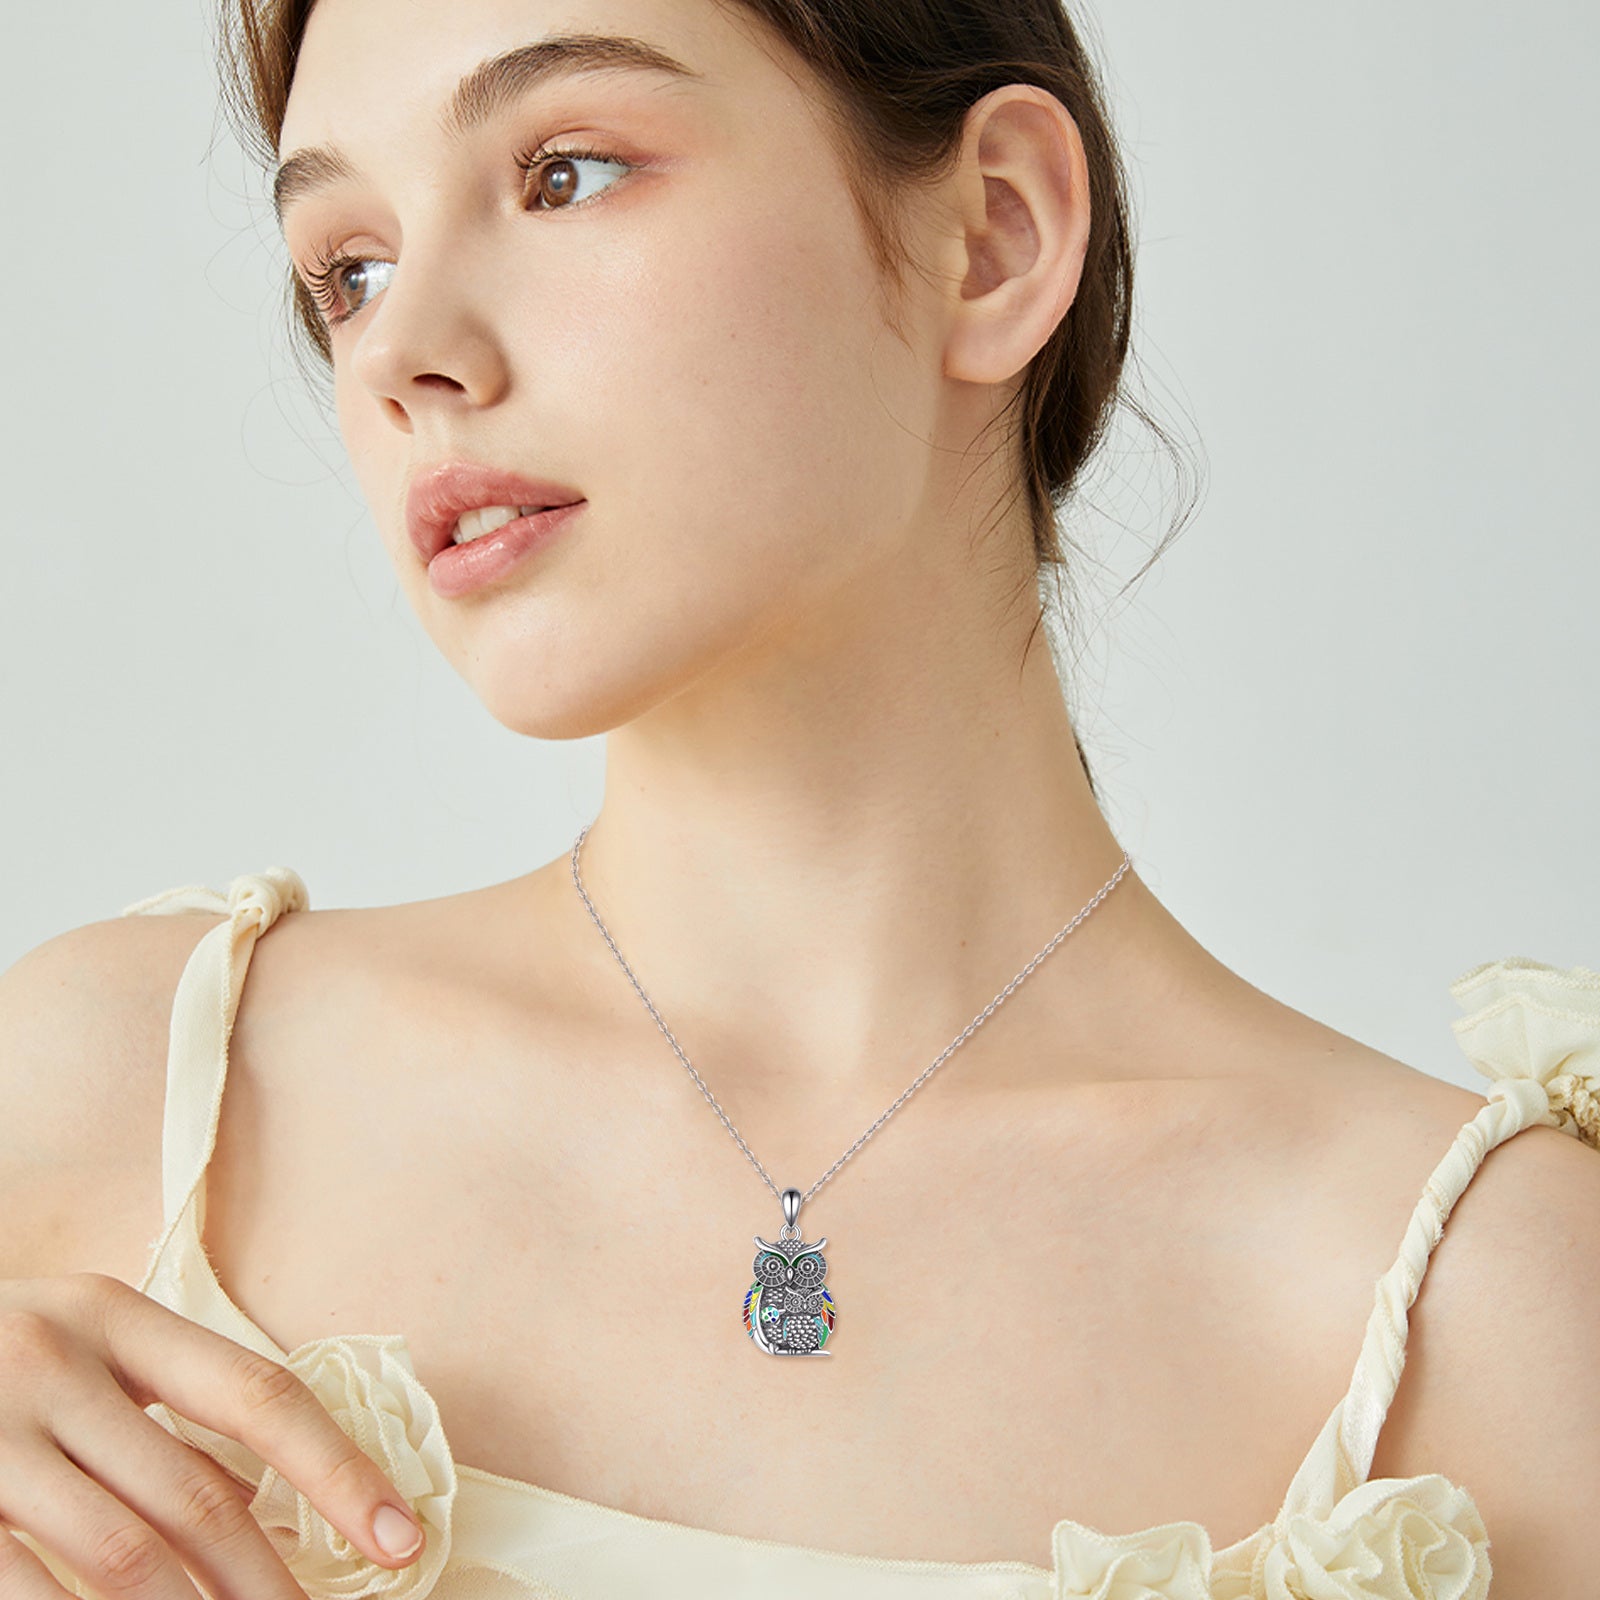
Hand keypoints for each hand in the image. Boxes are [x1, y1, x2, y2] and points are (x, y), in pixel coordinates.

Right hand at [0, 1273, 425, 1596]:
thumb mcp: (76, 1349)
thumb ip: (159, 1408)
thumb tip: (263, 1502)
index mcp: (117, 1317)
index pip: (260, 1395)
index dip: (340, 1472)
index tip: (403, 1538)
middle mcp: (58, 1364)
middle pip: (199, 1497)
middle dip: (270, 1580)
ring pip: (126, 1560)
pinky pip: (33, 1590)